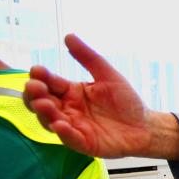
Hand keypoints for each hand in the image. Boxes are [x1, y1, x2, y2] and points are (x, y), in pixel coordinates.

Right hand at [24, 34, 178, 158]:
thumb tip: (68, 36)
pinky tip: (59, 125)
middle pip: (42, 102)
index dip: (41, 77)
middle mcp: (67, 109)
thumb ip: (88, 57)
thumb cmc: (125, 101)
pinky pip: (70, 139)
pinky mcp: (84, 143)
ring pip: (50, 121)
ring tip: (43, 104)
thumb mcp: (107, 75)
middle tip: (33, 87)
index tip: (36, 70)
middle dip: (35, 95)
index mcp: (71, 92)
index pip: (50, 83)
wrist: (145, 125)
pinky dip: (64, 133)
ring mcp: (74, 127)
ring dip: (45, 113)